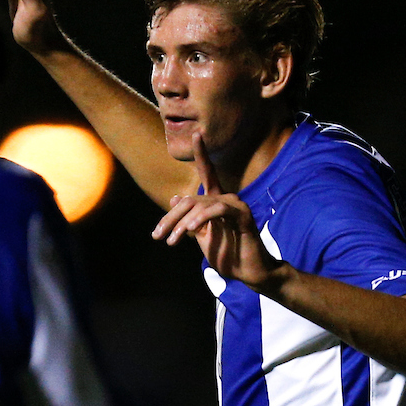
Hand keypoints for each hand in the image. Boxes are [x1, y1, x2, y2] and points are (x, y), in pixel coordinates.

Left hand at [151, 133, 283, 288]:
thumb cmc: (227, 254)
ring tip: (172, 240)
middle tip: (158, 235)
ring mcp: (236, 205)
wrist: (248, 272)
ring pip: (200, 204)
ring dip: (181, 223)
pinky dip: (201, 218)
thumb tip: (175, 196)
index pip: (208, 173)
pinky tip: (191, 230)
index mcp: (216, 201)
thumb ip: (189, 217)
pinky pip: (218, 209)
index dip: (203, 153)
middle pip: (190, 198)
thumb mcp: (201, 235)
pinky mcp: (243, 215)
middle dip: (170, 217)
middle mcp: (226, 198)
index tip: (197, 134)